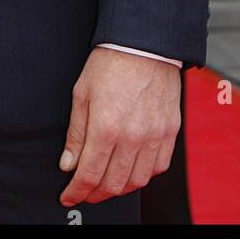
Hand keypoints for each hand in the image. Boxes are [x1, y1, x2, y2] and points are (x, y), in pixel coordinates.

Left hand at [58, 47, 179, 205]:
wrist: (145, 43)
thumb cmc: (111, 62)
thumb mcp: (82, 94)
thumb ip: (76, 134)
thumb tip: (68, 163)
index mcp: (106, 127)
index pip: (89, 175)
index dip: (76, 191)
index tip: (68, 195)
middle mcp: (133, 137)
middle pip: (113, 184)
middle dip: (95, 193)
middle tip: (84, 191)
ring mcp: (155, 136)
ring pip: (137, 181)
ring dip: (119, 187)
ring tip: (106, 182)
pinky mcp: (170, 132)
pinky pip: (158, 167)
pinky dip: (143, 175)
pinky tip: (131, 168)